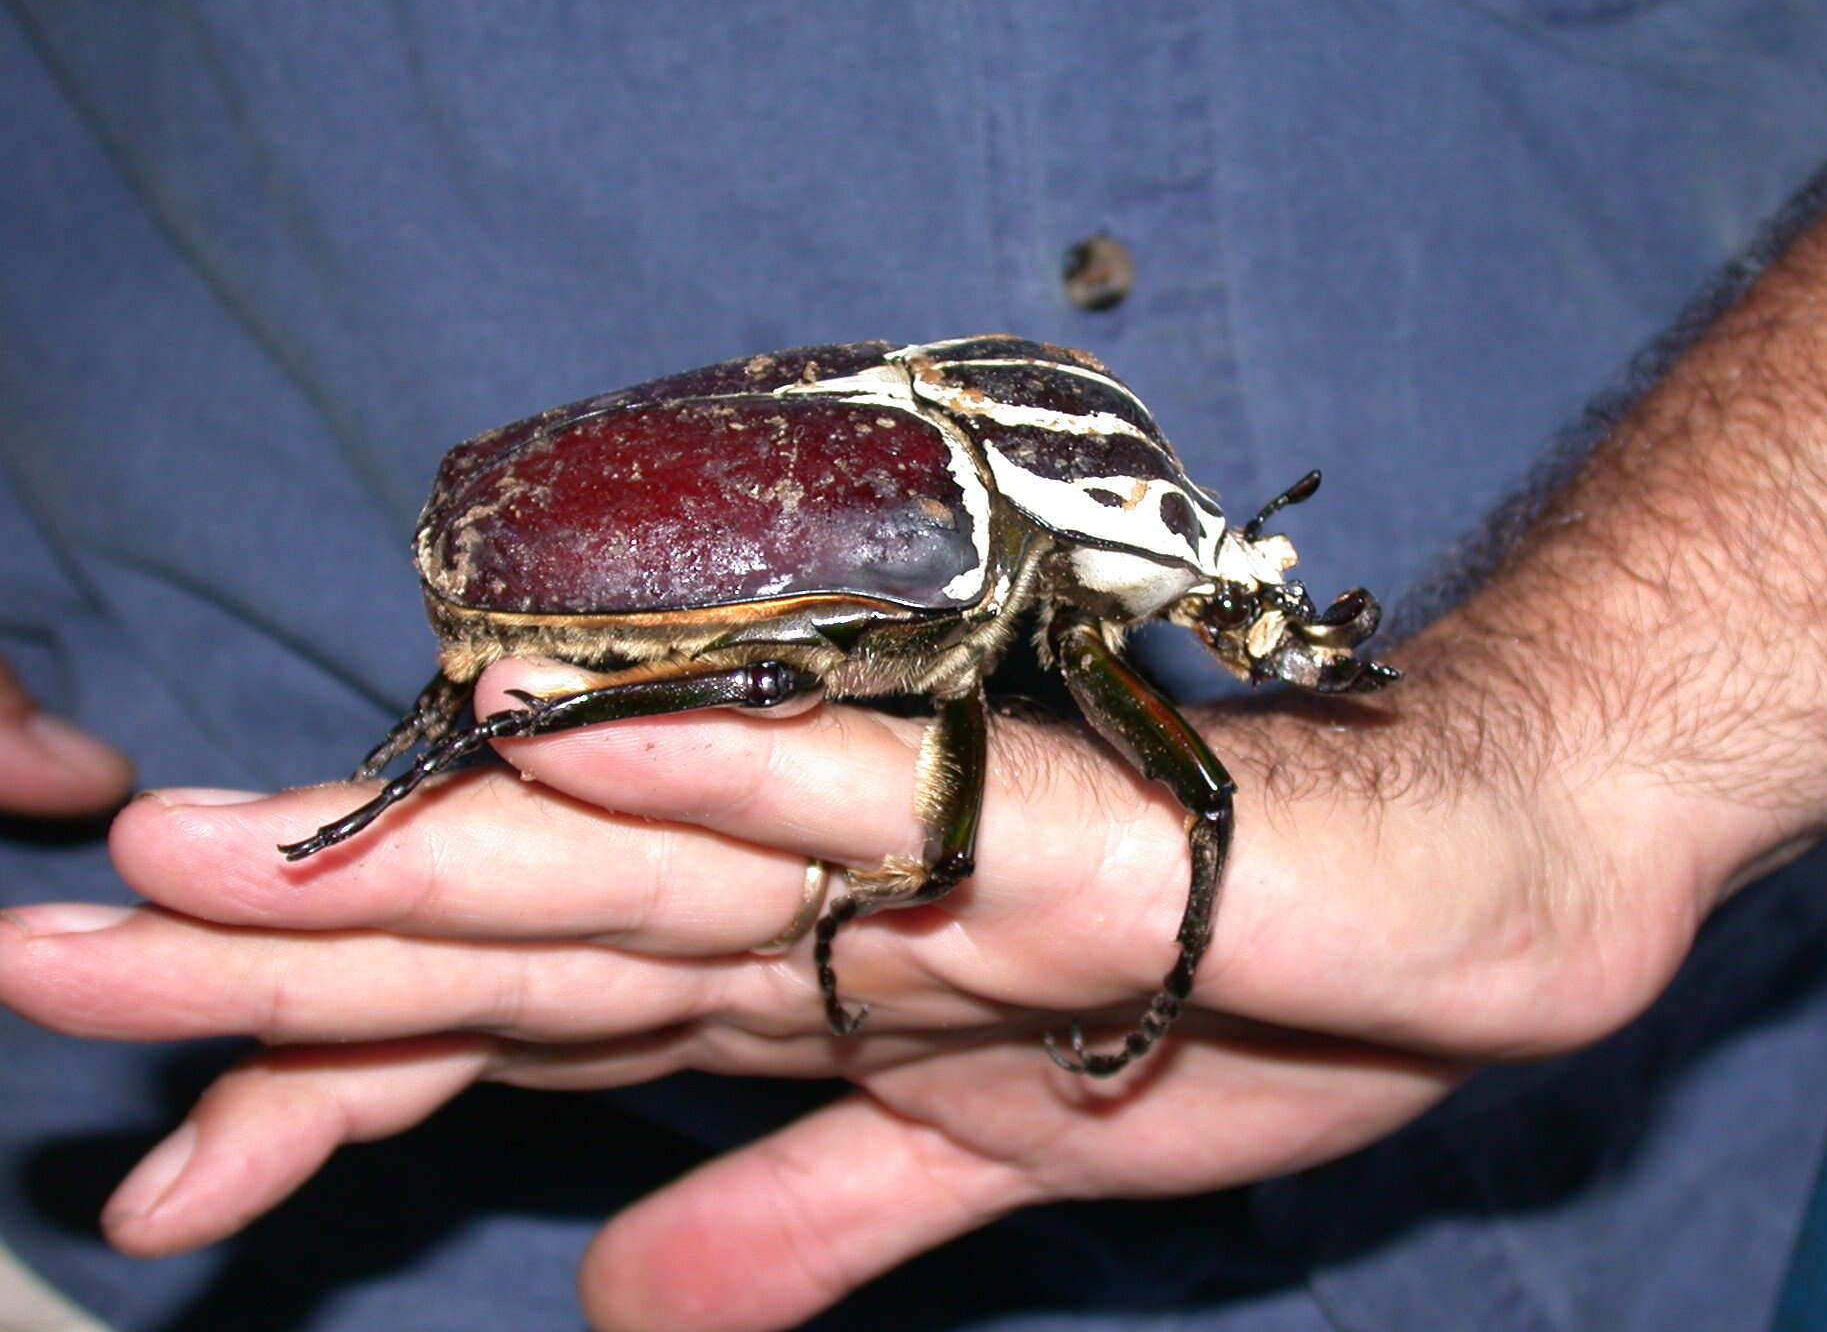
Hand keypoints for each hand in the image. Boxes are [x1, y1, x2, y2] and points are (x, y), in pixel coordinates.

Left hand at [0, 652, 1712, 1330]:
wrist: (1473, 881)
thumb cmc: (1249, 991)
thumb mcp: (1002, 1168)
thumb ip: (807, 1212)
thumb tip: (608, 1311)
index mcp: (804, 985)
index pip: (522, 1038)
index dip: (326, 1104)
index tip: (152, 1196)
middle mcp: (826, 901)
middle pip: (521, 940)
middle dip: (277, 974)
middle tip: (40, 974)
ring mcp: (932, 853)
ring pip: (636, 859)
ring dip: (416, 859)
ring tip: (182, 867)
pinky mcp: (1054, 822)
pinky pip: (862, 800)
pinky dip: (712, 787)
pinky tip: (561, 761)